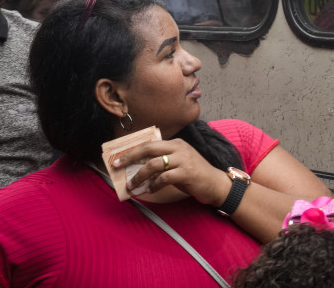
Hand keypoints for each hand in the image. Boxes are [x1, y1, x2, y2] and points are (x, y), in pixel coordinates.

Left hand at [111, 139, 228, 206]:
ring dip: (139, 175)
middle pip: (149, 149)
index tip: (119, 158)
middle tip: (117, 165)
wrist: (216, 184)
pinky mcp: (187, 173)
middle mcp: (179, 148)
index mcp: (176, 143)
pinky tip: (150, 190)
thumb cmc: (194, 175)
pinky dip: (154, 185)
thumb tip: (139, 168)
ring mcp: (184, 159)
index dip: (132, 150)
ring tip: (132, 185)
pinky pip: (164, 178)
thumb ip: (162, 162)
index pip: (150, 143)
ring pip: (154, 164)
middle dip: (130, 157)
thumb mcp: (178, 163)